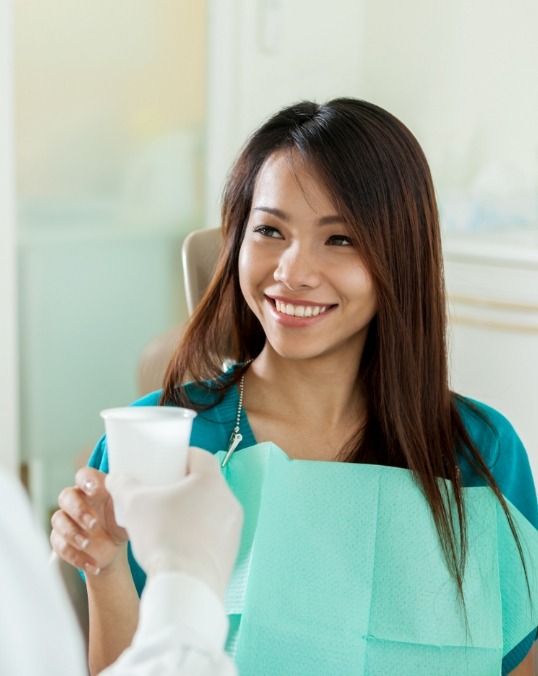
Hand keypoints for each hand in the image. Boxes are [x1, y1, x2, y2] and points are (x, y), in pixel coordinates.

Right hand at [50, 467, 128, 575]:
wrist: (115, 548)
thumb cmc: (121, 521)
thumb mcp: (127, 510)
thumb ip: (125, 498)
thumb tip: (126, 489)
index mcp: (94, 488)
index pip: (83, 475)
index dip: (86, 480)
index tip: (94, 490)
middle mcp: (77, 500)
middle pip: (66, 496)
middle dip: (78, 511)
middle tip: (94, 524)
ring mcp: (67, 520)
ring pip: (58, 520)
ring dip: (72, 533)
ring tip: (88, 545)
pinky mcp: (61, 540)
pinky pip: (60, 546)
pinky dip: (76, 557)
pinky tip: (93, 564)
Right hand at [105, 447, 243, 600]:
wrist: (184, 587)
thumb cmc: (162, 539)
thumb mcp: (133, 505)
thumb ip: (123, 485)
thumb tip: (116, 478)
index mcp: (210, 481)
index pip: (200, 456)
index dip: (181, 457)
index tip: (166, 464)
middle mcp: (228, 501)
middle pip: (206, 483)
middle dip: (184, 486)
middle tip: (162, 493)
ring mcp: (233, 527)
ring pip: (212, 509)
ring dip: (193, 510)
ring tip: (168, 520)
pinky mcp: (232, 551)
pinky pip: (215, 533)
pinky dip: (199, 534)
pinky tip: (179, 544)